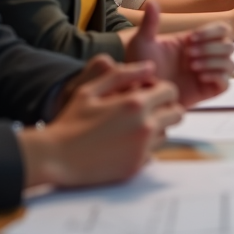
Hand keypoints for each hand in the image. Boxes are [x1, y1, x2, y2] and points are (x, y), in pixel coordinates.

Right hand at [20, 61, 183, 187]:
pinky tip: (123, 144)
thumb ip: (122, 74)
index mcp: (135, 103)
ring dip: (156, 128)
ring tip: (131, 127)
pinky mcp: (136, 166)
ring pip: (166, 134)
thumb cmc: (71, 121)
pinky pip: (153, 153)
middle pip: (177, 114)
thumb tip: (150, 67)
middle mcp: (145, 126)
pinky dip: (144, 147)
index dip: (160, 89)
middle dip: (165, 108)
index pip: (170, 91)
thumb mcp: (90, 89)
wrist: (56, 157)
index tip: (146, 93)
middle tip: (146, 110)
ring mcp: (142, 148)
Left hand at [125, 1, 233, 105]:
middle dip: (212, 47)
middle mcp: (205, 57)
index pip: (221, 29)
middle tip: (190, 54)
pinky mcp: (207, 91)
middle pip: (229, 45)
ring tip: (193, 67)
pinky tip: (200, 77)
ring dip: (214, 62)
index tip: (191, 39)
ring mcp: (207, 74)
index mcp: (195, 42)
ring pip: (231, 64)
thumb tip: (153, 2)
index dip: (211, 32)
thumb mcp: (142, 43)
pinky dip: (217, 77)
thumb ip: (150, 23)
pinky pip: (226, 83)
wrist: (140, 95)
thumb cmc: (139, 70)